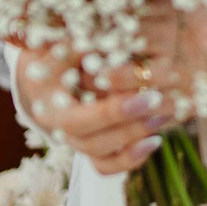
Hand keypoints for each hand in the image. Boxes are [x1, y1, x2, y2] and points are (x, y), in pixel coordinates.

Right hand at [16, 34, 176, 177]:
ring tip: (165, 118)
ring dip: (135, 141)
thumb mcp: (63, 44)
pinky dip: (130, 159)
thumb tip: (105, 39)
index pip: (79, 120)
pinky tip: (155, 141)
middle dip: (130, 127)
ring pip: (101, 157)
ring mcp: (74, 142)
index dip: (114, 112)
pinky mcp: (88, 147)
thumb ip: (82, 45)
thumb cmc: (56, 52)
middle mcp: (59, 130)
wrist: (42, 72)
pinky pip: (106, 166)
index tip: (147, 96)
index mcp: (49, 106)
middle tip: (160, 104)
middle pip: (93, 142)